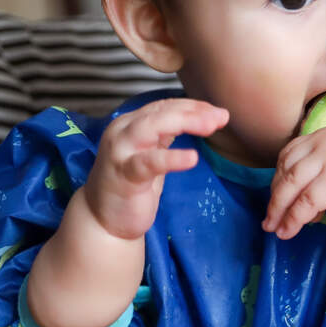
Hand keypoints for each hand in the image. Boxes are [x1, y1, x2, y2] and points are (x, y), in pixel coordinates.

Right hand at [83, 98, 228, 238]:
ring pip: (152, 127)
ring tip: (211, 126)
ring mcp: (121, 152)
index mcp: (131, 124)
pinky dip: (171, 158)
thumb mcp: (151, 153)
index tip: (219, 112)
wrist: (103, 220)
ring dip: (184, 122)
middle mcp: (123, 131)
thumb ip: (166, 134)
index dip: (193, 106)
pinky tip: (192, 158)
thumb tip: (201, 117)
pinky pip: (149, 162)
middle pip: (160, 112)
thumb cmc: (131, 184)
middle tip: (222, 117)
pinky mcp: (124, 175)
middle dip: (193, 111)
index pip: (165, 106)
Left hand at [263, 127, 325, 238]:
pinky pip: (305, 204)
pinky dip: (294, 220)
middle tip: (268, 221)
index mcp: (325, 135)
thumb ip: (313, 170)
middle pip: (287, 171)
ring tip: (277, 230)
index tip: (275, 201)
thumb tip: (280, 194)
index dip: (278, 180)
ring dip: (280, 212)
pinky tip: (290, 231)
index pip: (289, 154)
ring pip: (293, 188)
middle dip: (275, 199)